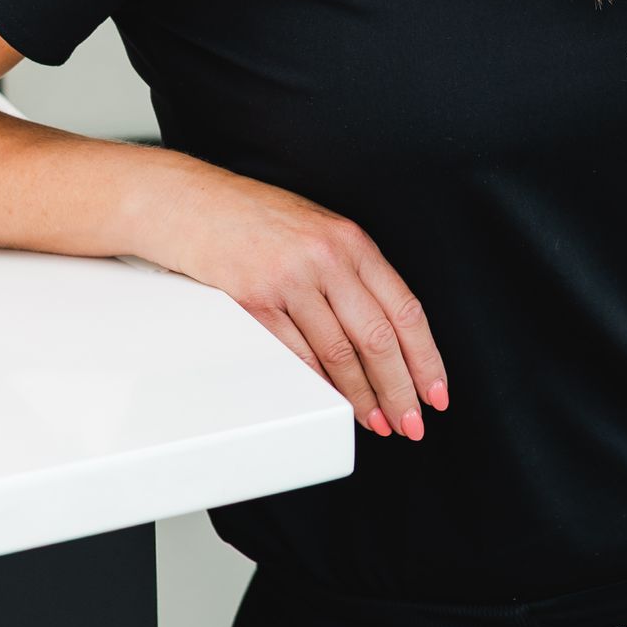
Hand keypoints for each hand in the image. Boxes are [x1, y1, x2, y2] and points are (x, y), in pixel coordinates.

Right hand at [140, 160, 447, 441]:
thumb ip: (354, 274)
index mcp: (352, 241)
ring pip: (340, 353)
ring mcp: (290, 279)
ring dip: (361, 396)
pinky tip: (332, 402)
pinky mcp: (254, 299)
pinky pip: (296, 354)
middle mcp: (326, 257)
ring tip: (376, 421)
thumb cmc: (256, 219)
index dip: (426, 358)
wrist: (192, 204)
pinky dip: (318, 385)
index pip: (405, 309)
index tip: (435, 391)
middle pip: (378, 338)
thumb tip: (389, 336)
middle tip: (411, 422)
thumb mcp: (318, 231)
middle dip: (400, 389)